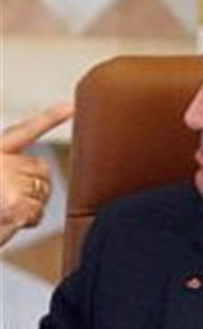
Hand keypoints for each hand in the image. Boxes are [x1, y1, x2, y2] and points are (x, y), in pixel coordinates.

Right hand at [0, 103, 73, 246]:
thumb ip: (12, 170)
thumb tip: (40, 178)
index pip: (25, 131)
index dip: (50, 118)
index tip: (71, 107)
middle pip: (42, 170)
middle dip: (33, 188)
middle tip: (8, 201)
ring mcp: (6, 181)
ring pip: (42, 192)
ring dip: (29, 206)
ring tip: (3, 210)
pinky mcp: (14, 203)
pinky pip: (37, 212)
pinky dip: (27, 221)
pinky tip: (7, 221)